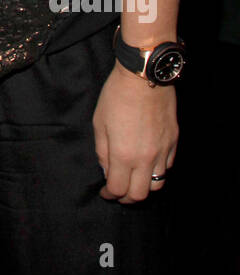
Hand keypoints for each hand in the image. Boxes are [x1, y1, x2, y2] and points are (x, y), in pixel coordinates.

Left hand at [92, 62, 176, 202]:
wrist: (144, 76)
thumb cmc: (117, 96)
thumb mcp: (99, 123)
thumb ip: (102, 152)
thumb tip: (106, 171)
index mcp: (123, 154)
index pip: (118, 189)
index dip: (110, 195)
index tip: (105, 192)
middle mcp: (146, 158)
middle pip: (140, 195)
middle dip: (127, 198)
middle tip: (119, 192)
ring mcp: (163, 151)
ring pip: (158, 184)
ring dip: (144, 187)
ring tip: (135, 180)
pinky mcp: (174, 141)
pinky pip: (168, 167)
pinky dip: (157, 172)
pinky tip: (148, 164)